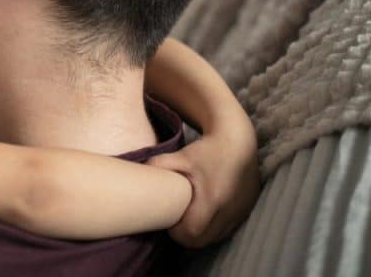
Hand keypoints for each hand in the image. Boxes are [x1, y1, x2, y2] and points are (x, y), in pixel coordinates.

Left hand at [147, 126, 259, 247]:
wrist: (238, 141)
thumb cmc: (206, 150)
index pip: (190, 234)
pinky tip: (205, 213)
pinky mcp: (247, 211)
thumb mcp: (179, 156)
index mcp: (212, 200)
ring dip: (201, 233)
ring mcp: (240, 213)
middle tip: (176, 220)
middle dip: (187, 236)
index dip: (176, 232)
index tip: (169, 220)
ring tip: (190, 217)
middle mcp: (229, 212)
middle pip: (202, 242)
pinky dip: (214, 228)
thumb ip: (157, 166)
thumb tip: (137, 176)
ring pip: (215, 238)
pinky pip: (227, 231)